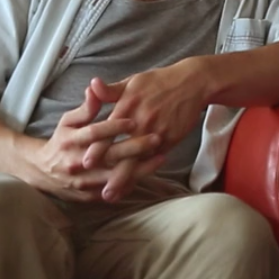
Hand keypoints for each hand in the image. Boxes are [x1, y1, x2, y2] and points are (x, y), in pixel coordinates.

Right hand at [25, 84, 166, 202]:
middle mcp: (76, 163)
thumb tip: (95, 86)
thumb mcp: (68, 122)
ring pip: (115, 176)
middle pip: (108, 155)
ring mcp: (83, 182)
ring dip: (139, 168)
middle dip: (134, 147)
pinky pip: (114, 190)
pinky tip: (149, 174)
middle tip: (157, 137)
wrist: (41, 172)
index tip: (134, 120)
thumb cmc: (61, 142)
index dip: (114, 126)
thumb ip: (85, 108)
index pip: (94, 133)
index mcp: (70, 141)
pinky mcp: (89, 196)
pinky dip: (132, 183)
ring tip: (161, 157)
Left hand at [81, 62, 209, 201]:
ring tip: (114, 196)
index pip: (108, 132)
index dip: (97, 149)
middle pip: (124, 154)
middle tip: (100, 192)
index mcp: (127, 108)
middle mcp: (141, 123)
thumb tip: (91, 84)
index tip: (86, 163)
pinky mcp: (170, 140)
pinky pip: (154, 161)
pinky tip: (133, 184)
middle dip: (112, 175)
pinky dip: (143, 173)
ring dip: (126, 181)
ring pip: (139, 162)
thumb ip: (110, 90)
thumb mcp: (132, 82)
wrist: (192, 83)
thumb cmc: (158, 83)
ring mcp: (157, 133)